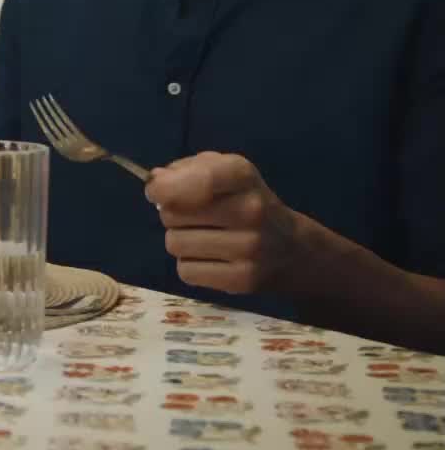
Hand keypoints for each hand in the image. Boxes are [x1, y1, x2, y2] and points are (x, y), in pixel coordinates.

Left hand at [144, 151, 299, 294]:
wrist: (292, 249)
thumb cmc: (247, 202)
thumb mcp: (226, 171)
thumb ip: (187, 169)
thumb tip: (156, 182)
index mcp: (243, 175)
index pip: (202, 178)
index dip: (166, 186)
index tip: (156, 191)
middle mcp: (250, 210)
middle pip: (173, 213)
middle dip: (172, 213)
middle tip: (193, 216)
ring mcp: (249, 248)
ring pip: (175, 244)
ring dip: (180, 240)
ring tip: (204, 237)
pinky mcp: (242, 280)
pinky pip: (185, 271)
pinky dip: (189, 265)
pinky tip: (210, 258)